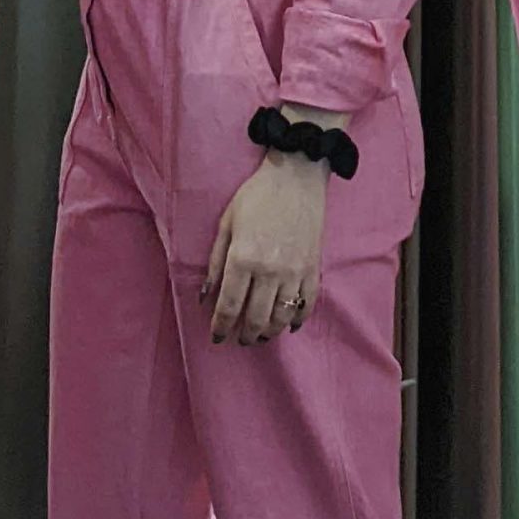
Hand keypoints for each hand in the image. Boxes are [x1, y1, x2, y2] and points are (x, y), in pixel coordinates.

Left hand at [202, 154, 328, 344]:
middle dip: (245, 334)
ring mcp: (295, 271)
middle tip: (239, 340)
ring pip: (282, 316)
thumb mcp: (226, 224)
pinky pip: (307, 303)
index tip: (217, 337)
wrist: (296, 178)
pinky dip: (298, 318)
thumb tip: (205, 296)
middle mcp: (269, 270)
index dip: (221, 326)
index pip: (229, 305)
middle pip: (256, 317)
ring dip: (270, 331)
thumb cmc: (256, 197)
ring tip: (261, 335)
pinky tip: (289, 325)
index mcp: (243, 258)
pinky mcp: (313, 268)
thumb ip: (216, 263)